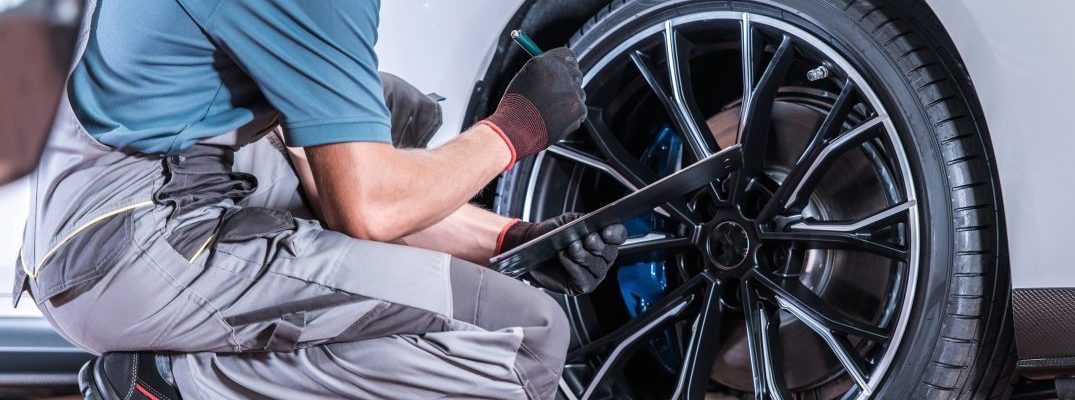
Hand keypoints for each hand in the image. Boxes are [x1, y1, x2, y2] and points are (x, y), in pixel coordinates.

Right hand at [479, 47, 586, 167]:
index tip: (565, 72)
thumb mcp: (523, 79)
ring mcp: (571, 90)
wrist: (514, 130)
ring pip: (579, 94)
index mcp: (544, 62)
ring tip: (549, 113)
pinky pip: (580, 111)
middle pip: (576, 73)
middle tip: (557, 97)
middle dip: (569, 84)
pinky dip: (571, 118)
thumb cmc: (514, 108)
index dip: (566, 64)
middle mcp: (559, 73)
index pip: (567, 54)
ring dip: (569, 102)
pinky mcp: (578, 108)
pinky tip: (554, 121)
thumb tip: (558, 70)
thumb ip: (543, 71)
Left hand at [496, 213, 626, 294]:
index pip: (619, 236)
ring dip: (583, 256)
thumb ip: (583, 220)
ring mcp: (595, 273)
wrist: (531, 249)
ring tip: (570, 248)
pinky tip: (563, 258)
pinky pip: (584, 278)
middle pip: (610, 252)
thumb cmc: (550, 236)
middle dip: (597, 245)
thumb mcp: (567, 221)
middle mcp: (602, 258)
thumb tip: (595, 226)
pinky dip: (573, 267)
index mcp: (603, 239)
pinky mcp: (583, 286)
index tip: (605, 232)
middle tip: (584, 239)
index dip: (615, 234)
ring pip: (597, 266)